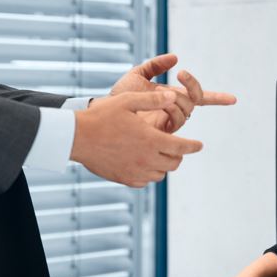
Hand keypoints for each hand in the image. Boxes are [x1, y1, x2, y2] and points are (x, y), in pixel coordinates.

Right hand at [71, 92, 202, 187]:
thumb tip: (173, 96)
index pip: (182, 147)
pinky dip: (150, 173)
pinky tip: (145, 163)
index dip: (193, 146)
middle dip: (179, 154)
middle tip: (177, 146)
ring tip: (160, 153)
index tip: (199, 145)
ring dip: (164, 164)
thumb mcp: (128, 101)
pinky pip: (145, 181)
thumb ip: (153, 99)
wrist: (76, 137)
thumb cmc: (102, 116)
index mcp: (151, 140)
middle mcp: (146, 159)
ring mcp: (135, 171)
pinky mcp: (124, 179)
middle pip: (174, 163)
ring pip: (161, 174)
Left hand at [110, 53, 236, 132]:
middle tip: (181, 74)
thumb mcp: (138, 74)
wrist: (106, 110)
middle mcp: (174, 109)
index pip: (199, 98)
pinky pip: (175, 120)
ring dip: (177, 98)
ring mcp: (168, 122)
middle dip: (192, 86)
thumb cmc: (120, 95)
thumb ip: (155, 65)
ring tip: (162, 94)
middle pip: (195, 100)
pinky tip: (160, 103)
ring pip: (186, 110)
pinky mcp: (162, 132)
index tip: (233, 99)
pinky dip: (170, 109)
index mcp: (172, 96)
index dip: (217, 99)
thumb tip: (175, 57)